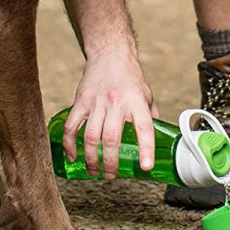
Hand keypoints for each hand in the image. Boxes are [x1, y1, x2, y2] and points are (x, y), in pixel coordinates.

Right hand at [61, 46, 158, 179]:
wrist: (110, 53)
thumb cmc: (130, 76)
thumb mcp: (147, 94)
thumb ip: (150, 117)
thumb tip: (159, 140)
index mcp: (136, 101)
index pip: (144, 127)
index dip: (145, 148)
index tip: (145, 166)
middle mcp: (116, 102)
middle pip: (111, 138)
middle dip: (110, 162)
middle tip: (110, 176)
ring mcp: (96, 102)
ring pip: (90, 136)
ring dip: (91, 158)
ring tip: (94, 171)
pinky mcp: (80, 101)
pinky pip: (72, 126)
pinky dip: (70, 144)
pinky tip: (73, 156)